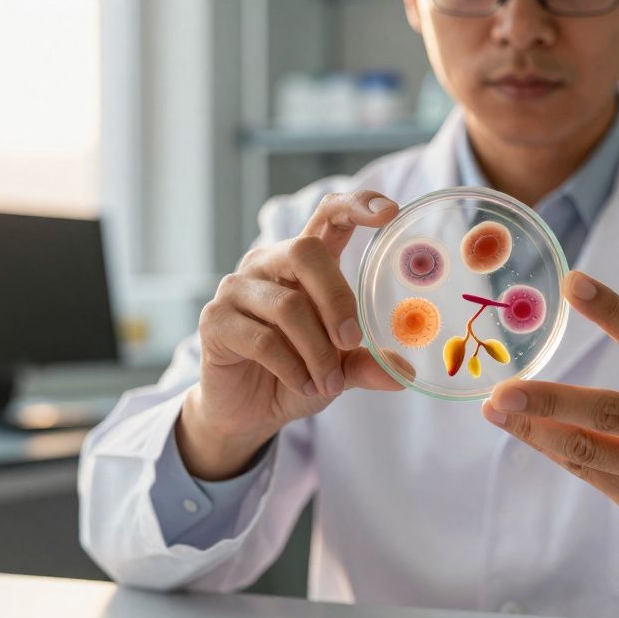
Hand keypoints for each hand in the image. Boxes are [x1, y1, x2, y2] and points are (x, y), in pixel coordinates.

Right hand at [179, 191, 408, 480]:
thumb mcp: (339, 369)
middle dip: (337, 299)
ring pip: (288, 306)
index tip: (389, 212)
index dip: (356, 205)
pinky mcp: (215, 320)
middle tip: (352, 341)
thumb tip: (403, 374)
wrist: (246, 412)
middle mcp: (267, 263)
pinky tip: (303, 385)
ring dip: (317, 352)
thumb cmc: (296, 375)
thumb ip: (366, 363)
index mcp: (303, 263)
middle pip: (306, 252)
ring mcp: (237, 288)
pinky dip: (292, 369)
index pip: (328, 215)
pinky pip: (264, 340)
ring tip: (328, 383)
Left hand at [481, 271, 618, 564]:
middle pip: (611, 411)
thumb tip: (576, 313)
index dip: (613, 312)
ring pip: (588, 448)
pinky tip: (519, 428)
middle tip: (505, 388)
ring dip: (535, 428)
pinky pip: (584, 471)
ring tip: (495, 409)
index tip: (573, 283)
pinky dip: (547, 446)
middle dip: (552, 400)